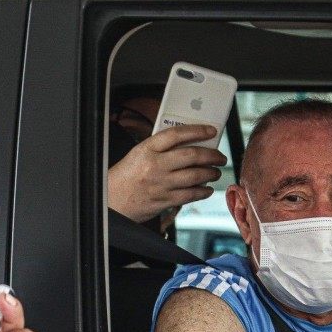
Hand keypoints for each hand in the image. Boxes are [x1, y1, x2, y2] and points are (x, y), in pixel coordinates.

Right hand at [108, 124, 226, 222]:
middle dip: (211, 155)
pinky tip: (207, 189)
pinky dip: (203, 192)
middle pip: (191, 156)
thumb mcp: (138, 154)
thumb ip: (160, 148)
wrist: (111, 201)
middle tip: (220, 156)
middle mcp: (155, 166)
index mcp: (146, 149)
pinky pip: (190, 195)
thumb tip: (189, 144)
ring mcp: (161, 184)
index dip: (197, 131)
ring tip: (215, 172)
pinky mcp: (164, 201)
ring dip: (210, 173)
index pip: (176, 134)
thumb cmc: (125, 177)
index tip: (210, 130)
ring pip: (195, 176)